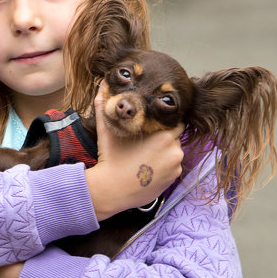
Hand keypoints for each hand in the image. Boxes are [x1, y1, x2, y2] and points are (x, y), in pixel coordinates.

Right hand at [85, 83, 183, 220]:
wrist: (111, 190)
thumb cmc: (110, 158)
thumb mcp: (106, 130)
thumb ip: (105, 107)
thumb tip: (101, 87)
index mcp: (163, 135)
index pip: (175, 121)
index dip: (164, 122)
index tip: (153, 126)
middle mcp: (175, 150)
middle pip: (175, 137)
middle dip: (164, 137)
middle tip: (147, 142)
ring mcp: (175, 167)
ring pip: (174, 152)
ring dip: (165, 152)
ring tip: (146, 156)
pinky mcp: (173, 180)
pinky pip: (172, 168)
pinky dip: (164, 167)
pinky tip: (148, 168)